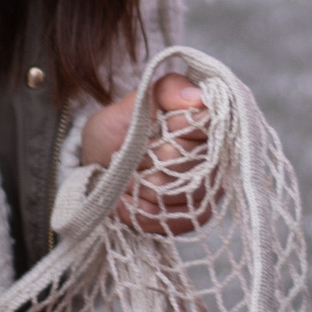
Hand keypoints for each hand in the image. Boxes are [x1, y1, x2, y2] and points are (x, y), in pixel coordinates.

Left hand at [78, 72, 209, 230]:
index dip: (177, 128)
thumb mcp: (126, 107)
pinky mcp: (197, 214)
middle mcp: (215, 154)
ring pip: (179, 191)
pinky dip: (144, 211)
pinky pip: (177, 219)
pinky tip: (131, 199)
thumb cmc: (115, 135)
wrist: (97, 172)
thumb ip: (163, 93)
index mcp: (204, 121)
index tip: (153, 128)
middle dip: (151, 160)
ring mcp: (208, 186)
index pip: (207, 124)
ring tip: (129, 177)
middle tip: (133, 155)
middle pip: (190, 162)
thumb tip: (198, 97)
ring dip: (143, 186)